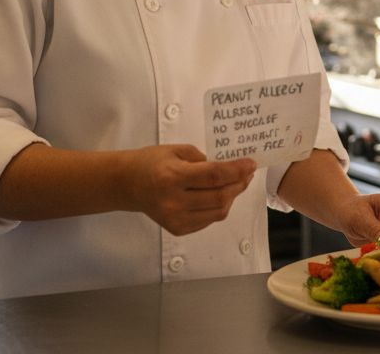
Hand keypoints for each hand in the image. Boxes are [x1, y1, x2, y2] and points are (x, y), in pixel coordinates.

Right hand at [120, 144, 255, 235]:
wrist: (128, 184)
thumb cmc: (152, 162)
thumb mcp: (177, 150)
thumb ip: (204, 159)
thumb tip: (231, 168)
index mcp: (173, 177)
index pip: (214, 176)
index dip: (237, 170)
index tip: (251, 163)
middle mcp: (174, 202)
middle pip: (220, 197)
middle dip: (239, 184)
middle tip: (247, 173)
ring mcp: (176, 219)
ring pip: (218, 212)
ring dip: (232, 196)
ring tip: (236, 183)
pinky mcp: (178, 229)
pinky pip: (209, 220)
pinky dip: (219, 207)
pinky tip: (220, 195)